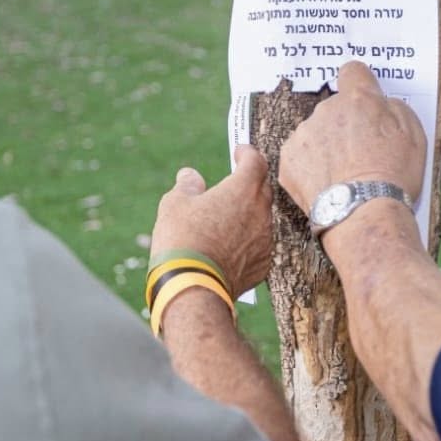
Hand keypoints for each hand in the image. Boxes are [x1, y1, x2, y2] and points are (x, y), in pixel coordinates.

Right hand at [150, 145, 271, 298]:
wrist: (193, 288)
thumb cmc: (182, 239)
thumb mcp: (175, 204)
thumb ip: (187, 185)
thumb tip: (191, 176)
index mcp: (243, 190)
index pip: (256, 161)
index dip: (247, 153)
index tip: (239, 152)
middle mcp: (261, 212)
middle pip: (263, 188)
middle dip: (251, 181)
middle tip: (234, 182)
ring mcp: (265, 240)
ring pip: (262, 218)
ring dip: (249, 212)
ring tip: (227, 217)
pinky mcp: (263, 264)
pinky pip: (259, 244)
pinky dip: (248, 239)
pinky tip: (229, 246)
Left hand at [278, 60, 427, 216]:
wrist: (364, 213)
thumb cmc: (395, 175)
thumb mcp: (414, 135)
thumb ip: (395, 108)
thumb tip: (381, 103)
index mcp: (359, 99)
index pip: (353, 71)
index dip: (360, 85)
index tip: (364, 102)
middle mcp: (327, 110)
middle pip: (334, 107)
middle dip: (346, 123)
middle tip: (361, 153)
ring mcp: (304, 134)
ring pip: (316, 131)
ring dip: (327, 145)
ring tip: (344, 175)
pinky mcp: (288, 160)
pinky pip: (300, 155)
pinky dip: (311, 167)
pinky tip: (328, 184)